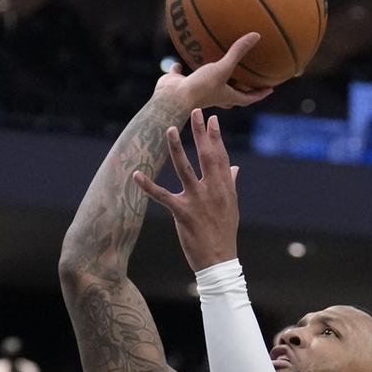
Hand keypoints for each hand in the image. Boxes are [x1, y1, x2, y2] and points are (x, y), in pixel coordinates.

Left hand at [134, 108, 239, 273]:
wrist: (219, 260)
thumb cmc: (224, 233)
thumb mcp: (231, 207)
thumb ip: (231, 184)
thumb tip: (235, 168)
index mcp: (225, 188)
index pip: (221, 157)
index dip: (215, 137)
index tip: (211, 119)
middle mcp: (213, 190)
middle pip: (206, 156)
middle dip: (200, 133)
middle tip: (195, 111)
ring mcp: (197, 201)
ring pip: (184, 169)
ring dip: (176, 148)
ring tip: (169, 129)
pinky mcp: (182, 213)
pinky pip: (162, 196)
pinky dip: (148, 186)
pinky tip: (136, 175)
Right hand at [153, 33, 271, 111]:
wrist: (174, 99)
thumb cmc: (201, 87)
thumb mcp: (222, 68)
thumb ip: (238, 53)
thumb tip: (256, 35)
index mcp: (226, 96)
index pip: (247, 98)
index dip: (259, 94)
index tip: (269, 90)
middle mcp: (213, 96)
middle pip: (231, 95)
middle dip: (240, 89)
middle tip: (249, 81)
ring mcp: (197, 91)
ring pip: (209, 84)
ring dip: (215, 78)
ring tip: (219, 66)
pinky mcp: (182, 84)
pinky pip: (182, 74)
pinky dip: (182, 67)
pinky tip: (182, 57)